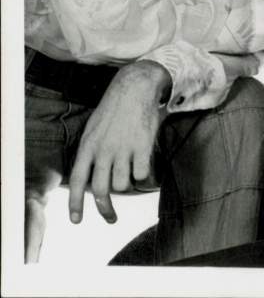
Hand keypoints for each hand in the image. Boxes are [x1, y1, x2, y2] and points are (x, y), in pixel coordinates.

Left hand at [68, 61, 168, 224]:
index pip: (78, 180)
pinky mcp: (143, 146)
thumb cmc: (115, 107)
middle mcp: (104, 149)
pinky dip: (144, 176)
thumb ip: (90, 151)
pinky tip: (146, 167)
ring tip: (131, 176)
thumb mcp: (94, 127)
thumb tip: (88, 176)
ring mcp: (123, 148)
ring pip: (122, 185)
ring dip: (127, 185)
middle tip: (110, 218)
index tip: (77, 220)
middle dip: (105, 210)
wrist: (136, 86)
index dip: (75, 203)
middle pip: (102, 190)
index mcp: (89, 145)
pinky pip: (142, 174)